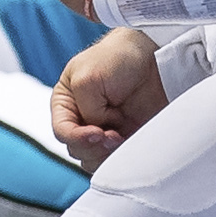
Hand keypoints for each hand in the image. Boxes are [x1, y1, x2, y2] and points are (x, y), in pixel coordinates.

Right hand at [51, 27, 165, 164]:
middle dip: (94, 146)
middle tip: (113, 134)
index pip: (61, 132)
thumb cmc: (118, 58)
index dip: (77, 137)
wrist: (153, 57)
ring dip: (107, 153)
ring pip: (94, 159)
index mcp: (66, 104)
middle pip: (76, 149)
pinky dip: (122, 156)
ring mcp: (104, 130)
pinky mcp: (125, 138)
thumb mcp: (87, 78)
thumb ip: (85, 109)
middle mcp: (82, 120)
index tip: (97, 132)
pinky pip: (117, 159)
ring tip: (121, 136)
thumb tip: (96, 131)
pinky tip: (130, 141)